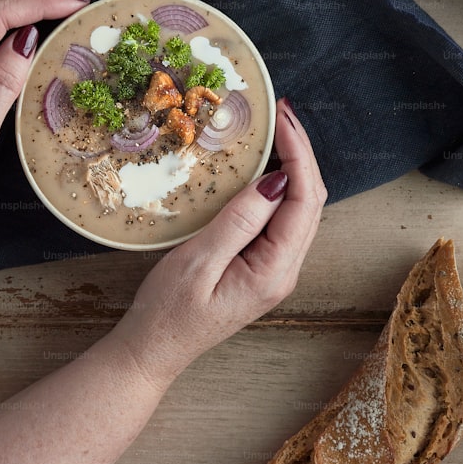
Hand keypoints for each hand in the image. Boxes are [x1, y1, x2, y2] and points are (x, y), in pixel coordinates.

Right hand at [113, 98, 326, 383]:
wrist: (152, 351)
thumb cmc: (168, 313)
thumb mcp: (198, 262)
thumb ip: (240, 221)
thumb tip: (277, 180)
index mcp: (275, 270)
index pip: (303, 200)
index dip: (299, 154)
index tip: (282, 118)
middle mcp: (285, 270)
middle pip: (310, 201)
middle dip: (301, 152)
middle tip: (282, 112)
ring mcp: (275, 269)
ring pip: (299, 208)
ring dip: (294, 166)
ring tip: (277, 129)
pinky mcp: (261, 266)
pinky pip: (281, 219)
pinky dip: (279, 185)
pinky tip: (266, 165)